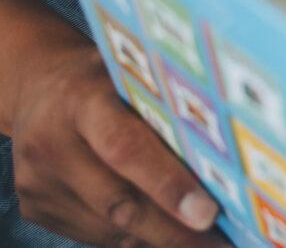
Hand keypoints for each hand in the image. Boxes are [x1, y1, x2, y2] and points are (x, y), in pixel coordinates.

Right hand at [0, 0, 228, 247]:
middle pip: (119, 202)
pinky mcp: (36, 207)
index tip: (208, 214)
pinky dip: (136, 237)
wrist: (38, 87)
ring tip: (206, 240)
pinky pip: (95, 234)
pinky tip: (169, 232)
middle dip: (175, 231)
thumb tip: (231, 143)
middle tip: (221, 244)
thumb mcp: (131, 72)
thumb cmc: (105, 78)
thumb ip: (167, 103)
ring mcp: (39, 181)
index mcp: (83, 100)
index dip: (168, 184)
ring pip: (110, 228)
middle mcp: (53, 144)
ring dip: (161, 238)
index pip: (125, 148)